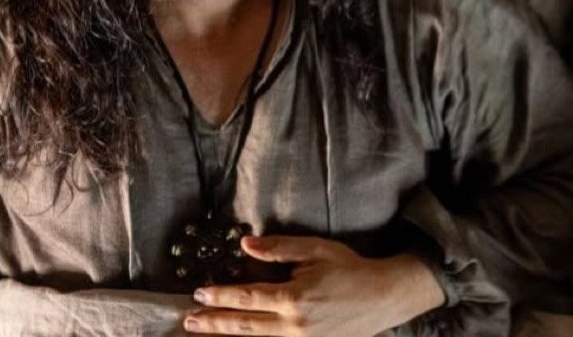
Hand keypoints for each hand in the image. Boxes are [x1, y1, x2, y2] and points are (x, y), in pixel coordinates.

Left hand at [183, 235, 445, 336]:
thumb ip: (280, 248)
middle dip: (214, 323)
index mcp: (294, 297)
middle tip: (189, 321)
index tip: (199, 294)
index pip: (247, 297)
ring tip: (202, 333)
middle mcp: (293, 325)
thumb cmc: (351, 269)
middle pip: (244, 325)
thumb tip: (245, 245)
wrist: (383, 297)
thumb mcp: (317, 250)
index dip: (220, 296)